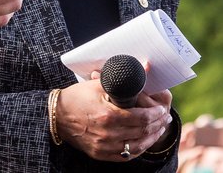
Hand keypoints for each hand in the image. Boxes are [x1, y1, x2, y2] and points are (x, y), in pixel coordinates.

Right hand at [56, 78, 173, 161]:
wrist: (57, 115)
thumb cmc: (78, 97)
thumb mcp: (100, 84)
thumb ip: (125, 77)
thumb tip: (146, 66)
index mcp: (109, 115)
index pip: (142, 118)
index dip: (155, 114)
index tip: (162, 109)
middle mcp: (108, 134)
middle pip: (142, 132)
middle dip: (157, 124)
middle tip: (165, 118)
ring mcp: (104, 147)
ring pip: (137, 147)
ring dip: (151, 138)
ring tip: (159, 129)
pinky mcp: (101, 154)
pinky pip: (126, 156)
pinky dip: (138, 149)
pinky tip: (144, 142)